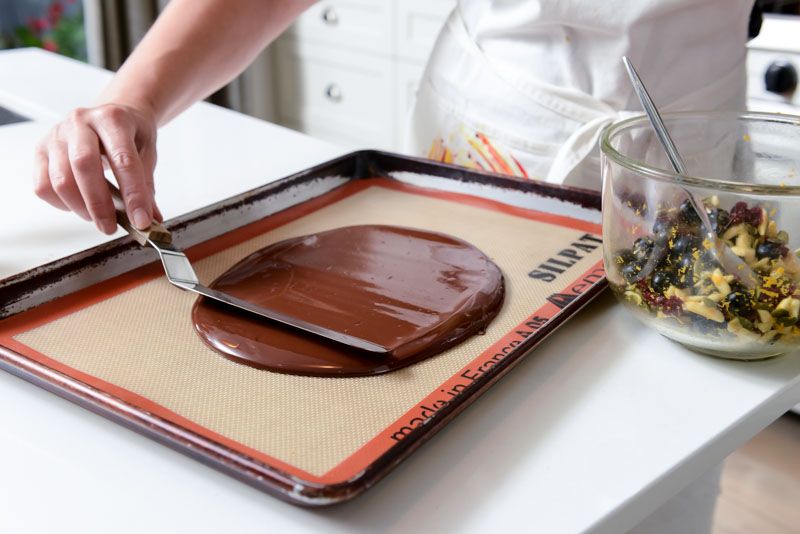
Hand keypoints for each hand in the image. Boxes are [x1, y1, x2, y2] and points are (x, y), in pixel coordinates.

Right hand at [34, 103, 161, 234]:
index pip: (123, 160)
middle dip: (99, 204)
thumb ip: (147, 185)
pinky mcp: (42, 150)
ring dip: (80, 207)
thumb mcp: (147, 152)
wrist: (112, 114)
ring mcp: (57, 135)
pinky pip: (43, 185)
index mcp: (113, 119)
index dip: (133, 194)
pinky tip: (78, 205)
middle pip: (84, 166)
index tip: (141, 220)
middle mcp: (81, 122)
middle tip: (111, 227)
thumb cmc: (130, 134)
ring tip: (98, 217)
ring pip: (61, 179)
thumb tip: (150, 220)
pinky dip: (61, 204)